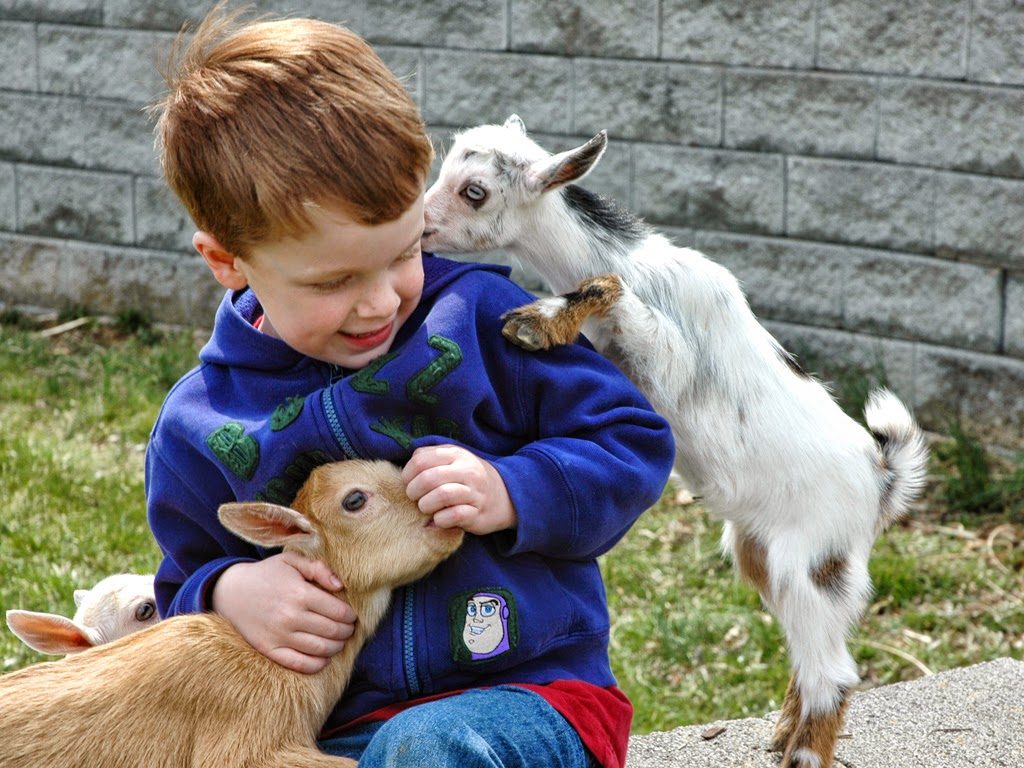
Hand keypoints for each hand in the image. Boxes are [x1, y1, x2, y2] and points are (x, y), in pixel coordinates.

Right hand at [211, 551, 356, 673]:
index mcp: (299, 593)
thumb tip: (341, 586)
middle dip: (346, 632)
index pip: (338, 611)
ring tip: (339, 641)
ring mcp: (279, 636)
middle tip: (348, 629)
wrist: (231, 592)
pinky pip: (299, 664)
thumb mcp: (292, 560)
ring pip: (320, 649)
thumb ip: (319, 568)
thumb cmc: (267, 574)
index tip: (352, 616)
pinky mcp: (269, 650)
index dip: (350, 616)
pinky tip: (324, 658)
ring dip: (336, 647)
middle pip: (332, 631)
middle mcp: (290, 617)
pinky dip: (317, 664)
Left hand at [402, 444, 516, 535]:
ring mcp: (474, 492)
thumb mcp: (453, 459)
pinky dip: (440, 519)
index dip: (408, 474)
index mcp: (456, 454)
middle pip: (428, 478)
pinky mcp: (478, 513)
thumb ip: (430, 456)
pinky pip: (454, 516)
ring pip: (442, 495)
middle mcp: (467, 471)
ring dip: (426, 505)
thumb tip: (407, 466)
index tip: (408, 482)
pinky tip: (439, 519)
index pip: (421, 460)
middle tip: (414, 497)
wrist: (505, 495)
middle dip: (413, 491)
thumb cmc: (468, 478)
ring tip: (426, 507)